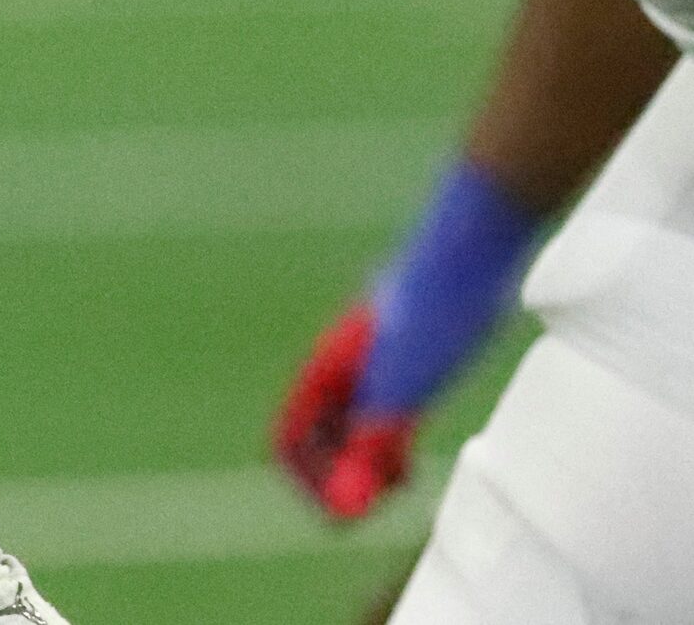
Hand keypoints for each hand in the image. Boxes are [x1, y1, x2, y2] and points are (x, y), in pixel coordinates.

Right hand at [274, 304, 416, 520]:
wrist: (475, 250)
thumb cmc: (436, 311)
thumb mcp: (402, 387)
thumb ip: (371, 442)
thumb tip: (345, 505)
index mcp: (326, 368)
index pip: (287, 438)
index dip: (307, 483)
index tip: (345, 512)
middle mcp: (341, 367)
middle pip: (316, 438)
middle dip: (339, 480)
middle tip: (376, 501)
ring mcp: (372, 364)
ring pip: (350, 428)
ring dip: (364, 466)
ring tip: (399, 480)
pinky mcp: (406, 361)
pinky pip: (378, 415)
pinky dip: (387, 445)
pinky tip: (412, 453)